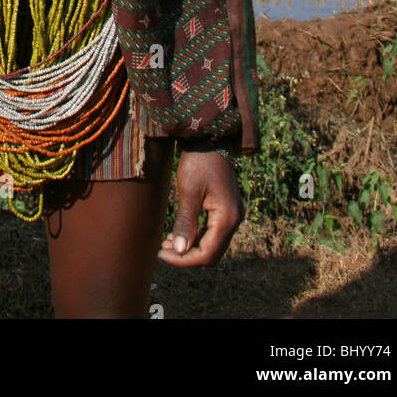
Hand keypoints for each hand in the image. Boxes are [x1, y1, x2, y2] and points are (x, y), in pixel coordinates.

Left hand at [158, 149, 243, 267]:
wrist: (211, 136)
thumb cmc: (199, 160)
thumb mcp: (189, 190)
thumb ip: (186, 222)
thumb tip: (180, 251)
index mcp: (227, 217)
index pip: (207, 253)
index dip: (184, 260)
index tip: (161, 254)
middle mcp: (235, 219)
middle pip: (212, 253)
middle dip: (187, 256)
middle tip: (162, 250)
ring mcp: (233, 214)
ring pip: (213, 244)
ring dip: (191, 248)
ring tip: (167, 243)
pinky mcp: (227, 209)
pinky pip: (213, 232)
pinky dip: (197, 237)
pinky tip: (178, 233)